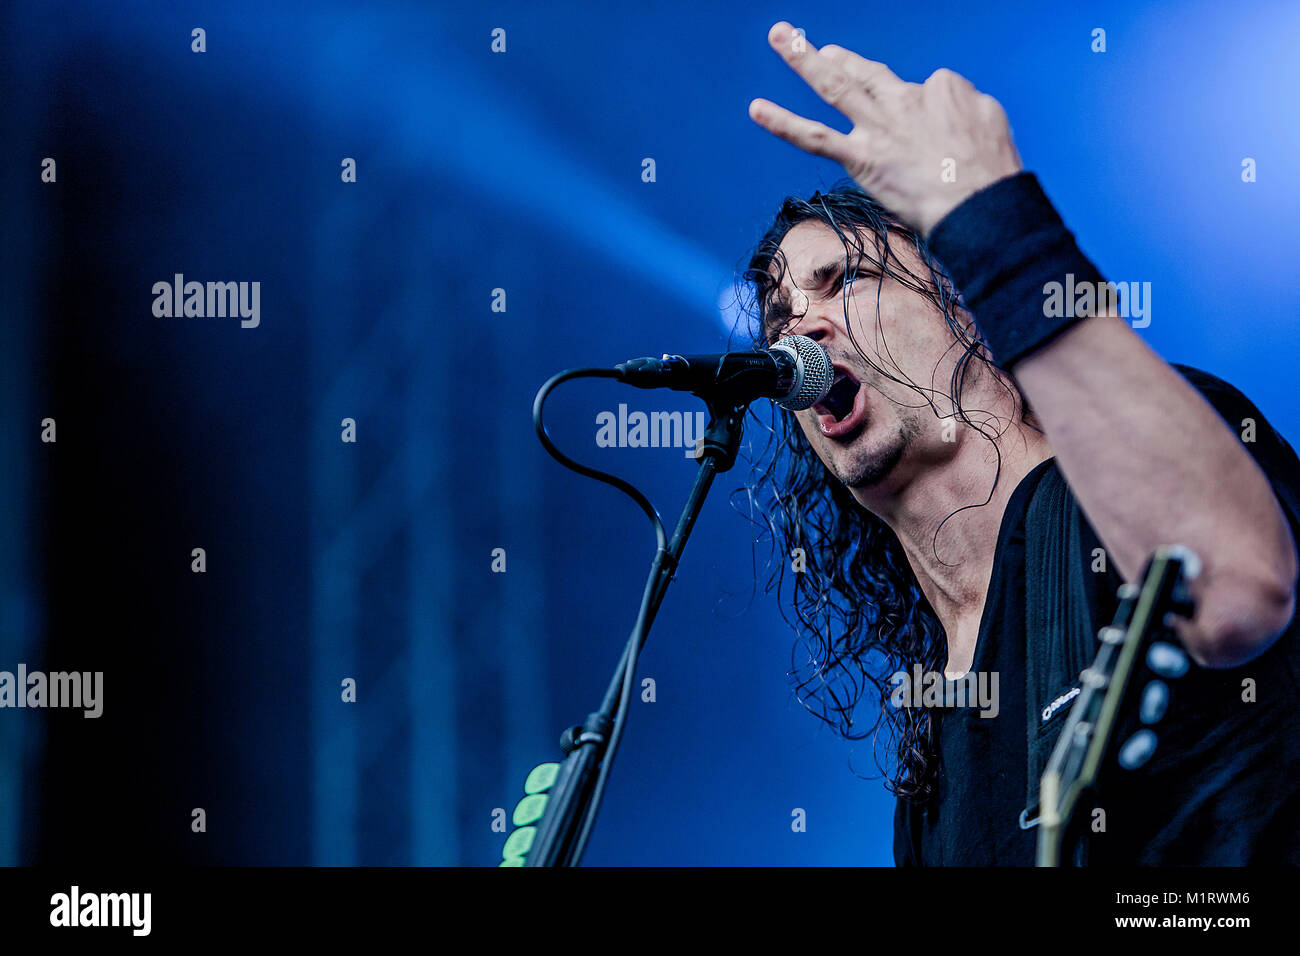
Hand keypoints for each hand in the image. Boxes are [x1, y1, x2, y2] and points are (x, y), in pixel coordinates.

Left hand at [749, 21, 1023, 236]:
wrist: (981, 204)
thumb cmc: (991, 172)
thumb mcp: (991, 120)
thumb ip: (964, 104)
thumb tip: (948, 108)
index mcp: (939, 89)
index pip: (920, 90)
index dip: (922, 113)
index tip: (932, 140)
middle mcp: (903, 101)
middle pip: (866, 72)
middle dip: (838, 57)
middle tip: (821, 47)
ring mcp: (877, 127)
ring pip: (835, 87)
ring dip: (804, 58)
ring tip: (780, 36)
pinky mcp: (861, 157)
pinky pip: (814, 137)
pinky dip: (782, 121)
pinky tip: (757, 108)